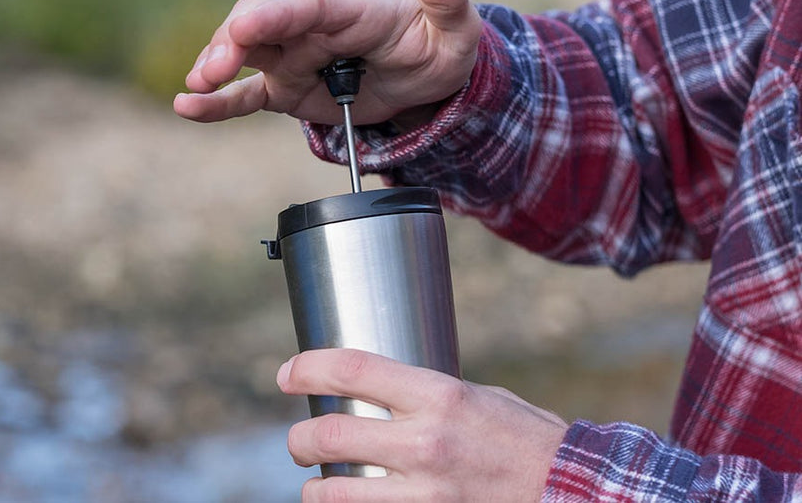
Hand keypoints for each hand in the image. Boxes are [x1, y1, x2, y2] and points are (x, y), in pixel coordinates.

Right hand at [173, 0, 481, 125]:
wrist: (426, 80)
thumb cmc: (437, 45)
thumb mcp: (454, 25)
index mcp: (348, 8)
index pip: (307, 6)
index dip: (276, 14)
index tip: (247, 23)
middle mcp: (311, 28)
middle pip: (261, 22)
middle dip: (232, 41)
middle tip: (215, 71)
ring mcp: (294, 58)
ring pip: (243, 53)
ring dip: (216, 65)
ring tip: (198, 88)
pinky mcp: (286, 89)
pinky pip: (245, 95)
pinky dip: (216, 104)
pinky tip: (188, 108)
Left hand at [277, 349, 567, 501]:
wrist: (572, 490)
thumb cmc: (526, 440)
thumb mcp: (478, 398)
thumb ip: (425, 397)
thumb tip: (376, 392)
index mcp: (439, 396)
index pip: (352, 369)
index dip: (307, 367)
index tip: (286, 374)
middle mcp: (426, 442)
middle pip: (328, 435)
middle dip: (299, 439)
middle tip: (299, 442)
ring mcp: (426, 492)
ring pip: (334, 493)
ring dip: (315, 489)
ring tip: (317, 484)